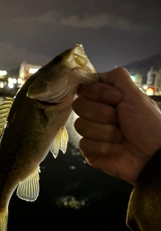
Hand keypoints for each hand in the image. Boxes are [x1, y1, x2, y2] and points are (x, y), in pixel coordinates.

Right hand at [72, 67, 160, 184]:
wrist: (154, 156)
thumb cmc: (149, 125)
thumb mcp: (136, 96)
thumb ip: (117, 78)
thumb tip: (94, 74)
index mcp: (104, 99)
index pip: (83, 89)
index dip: (98, 93)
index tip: (117, 100)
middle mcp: (94, 114)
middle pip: (78, 106)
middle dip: (103, 114)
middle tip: (120, 121)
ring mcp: (91, 133)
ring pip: (81, 126)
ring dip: (106, 133)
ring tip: (121, 138)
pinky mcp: (89, 151)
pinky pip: (85, 144)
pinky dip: (105, 147)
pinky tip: (117, 150)